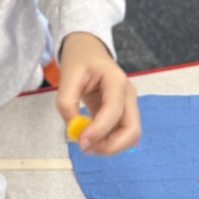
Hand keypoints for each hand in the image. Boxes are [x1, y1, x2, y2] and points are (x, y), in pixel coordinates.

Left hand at [56, 32, 140, 155]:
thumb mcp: (68, 75)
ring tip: (85, 143)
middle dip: (111, 146)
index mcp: (116, 80)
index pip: (114, 111)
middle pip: (132, 130)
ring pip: (129, 136)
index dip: (99, 130)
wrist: (87, 51)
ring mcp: (129, 105)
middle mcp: (128, 95)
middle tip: (86, 147)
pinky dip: (107, 142)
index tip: (81, 141)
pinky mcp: (122, 114)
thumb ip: (66, 102)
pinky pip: (121, 134)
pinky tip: (90, 138)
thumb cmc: (79, 60)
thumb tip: (73, 130)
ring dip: (109, 147)